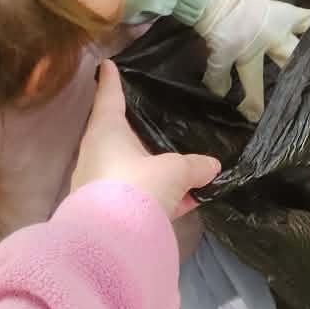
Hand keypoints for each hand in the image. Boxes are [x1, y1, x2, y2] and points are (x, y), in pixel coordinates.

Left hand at [72, 62, 218, 216]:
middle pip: (118, 135)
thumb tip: (212, 166)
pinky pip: (137, 195)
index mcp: (105, 133)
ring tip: (182, 171)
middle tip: (153, 120)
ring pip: (130, 169)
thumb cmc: (137, 187)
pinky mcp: (109, 212)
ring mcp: (100, 186)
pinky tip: (184, 203)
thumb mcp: (174, 171)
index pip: (109, 98)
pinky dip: (158, 196)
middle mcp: (97, 155)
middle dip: (136, 131)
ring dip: (152, 170)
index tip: (107, 64)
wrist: (111, 243)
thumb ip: (194, 166)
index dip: (111, 80)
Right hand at [195, 0, 309, 121]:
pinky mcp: (224, 57)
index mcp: (276, 16)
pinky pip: (219, 74)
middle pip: (287, 56)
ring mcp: (245, 50)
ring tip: (256, 116)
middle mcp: (265, 37)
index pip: (303, 20)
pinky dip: (217, 82)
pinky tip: (218, 94)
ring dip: (255, 98)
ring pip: (254, 79)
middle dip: (297, 69)